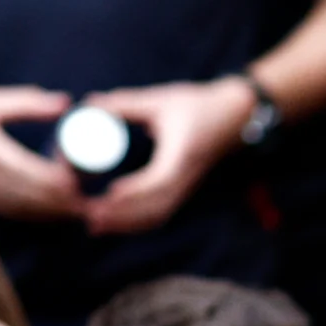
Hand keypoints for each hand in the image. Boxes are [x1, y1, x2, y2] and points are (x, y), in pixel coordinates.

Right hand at [0, 83, 80, 221]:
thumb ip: (27, 103)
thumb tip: (66, 103)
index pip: (31, 173)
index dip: (60, 181)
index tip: (84, 179)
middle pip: (29, 197)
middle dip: (62, 202)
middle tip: (91, 201)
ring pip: (18, 210)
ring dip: (50, 213)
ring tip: (78, 211)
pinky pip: (4, 211)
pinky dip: (30, 214)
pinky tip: (49, 212)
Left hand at [79, 78, 251, 236]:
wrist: (235, 118)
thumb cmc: (199, 106)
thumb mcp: (161, 100)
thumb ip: (125, 103)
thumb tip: (90, 103)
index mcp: (181, 155)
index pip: (159, 180)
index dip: (135, 190)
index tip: (110, 193)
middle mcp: (184, 177)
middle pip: (154, 208)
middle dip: (122, 215)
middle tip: (89, 215)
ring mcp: (184, 188)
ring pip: (156, 216)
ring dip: (126, 224)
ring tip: (94, 225)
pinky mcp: (181, 191)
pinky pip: (159, 213)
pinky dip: (136, 222)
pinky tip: (114, 223)